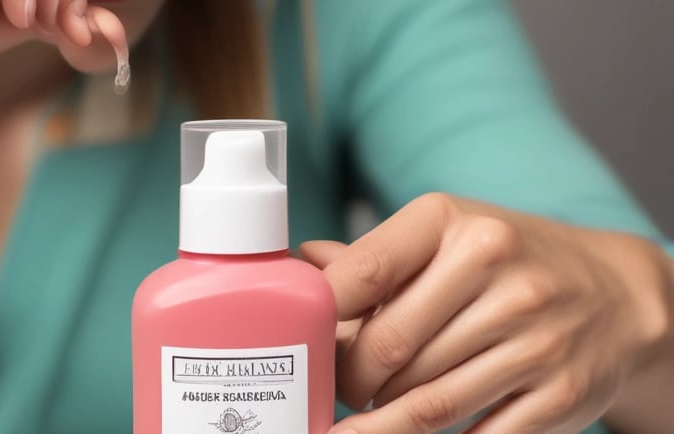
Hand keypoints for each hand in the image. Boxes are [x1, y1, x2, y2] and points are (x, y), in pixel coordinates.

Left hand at [300, 193, 672, 432]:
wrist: (616, 292)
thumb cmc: (510, 263)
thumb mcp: (446, 237)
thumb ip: (376, 258)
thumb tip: (301, 264)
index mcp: (451, 223)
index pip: (363, 272)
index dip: (321, 320)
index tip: (305, 345)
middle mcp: (495, 268)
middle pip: (387, 347)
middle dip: (350, 380)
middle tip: (340, 390)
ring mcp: (533, 333)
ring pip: (425, 399)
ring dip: (384, 417)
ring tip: (367, 415)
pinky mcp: (560, 391)